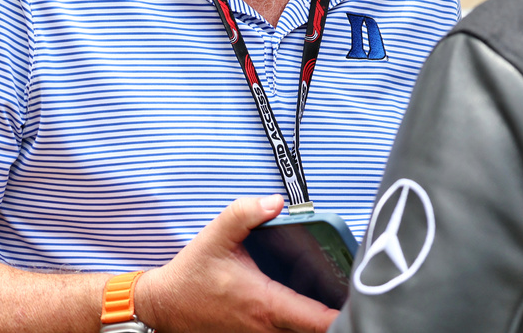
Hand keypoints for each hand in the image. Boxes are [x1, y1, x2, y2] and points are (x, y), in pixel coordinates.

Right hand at [137, 195, 338, 332]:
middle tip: (351, 288)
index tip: (358, 299)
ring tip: (334, 292)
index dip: (342, 314)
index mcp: (265, 303)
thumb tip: (276, 202)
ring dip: (318, 318)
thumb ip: (246, 213)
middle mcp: (267, 327)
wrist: (164, 306)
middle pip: (316, 330)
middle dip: (337, 313)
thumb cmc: (192, 275)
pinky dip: (300, 321)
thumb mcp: (216, 236)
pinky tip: (306, 299)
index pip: (317, 320)